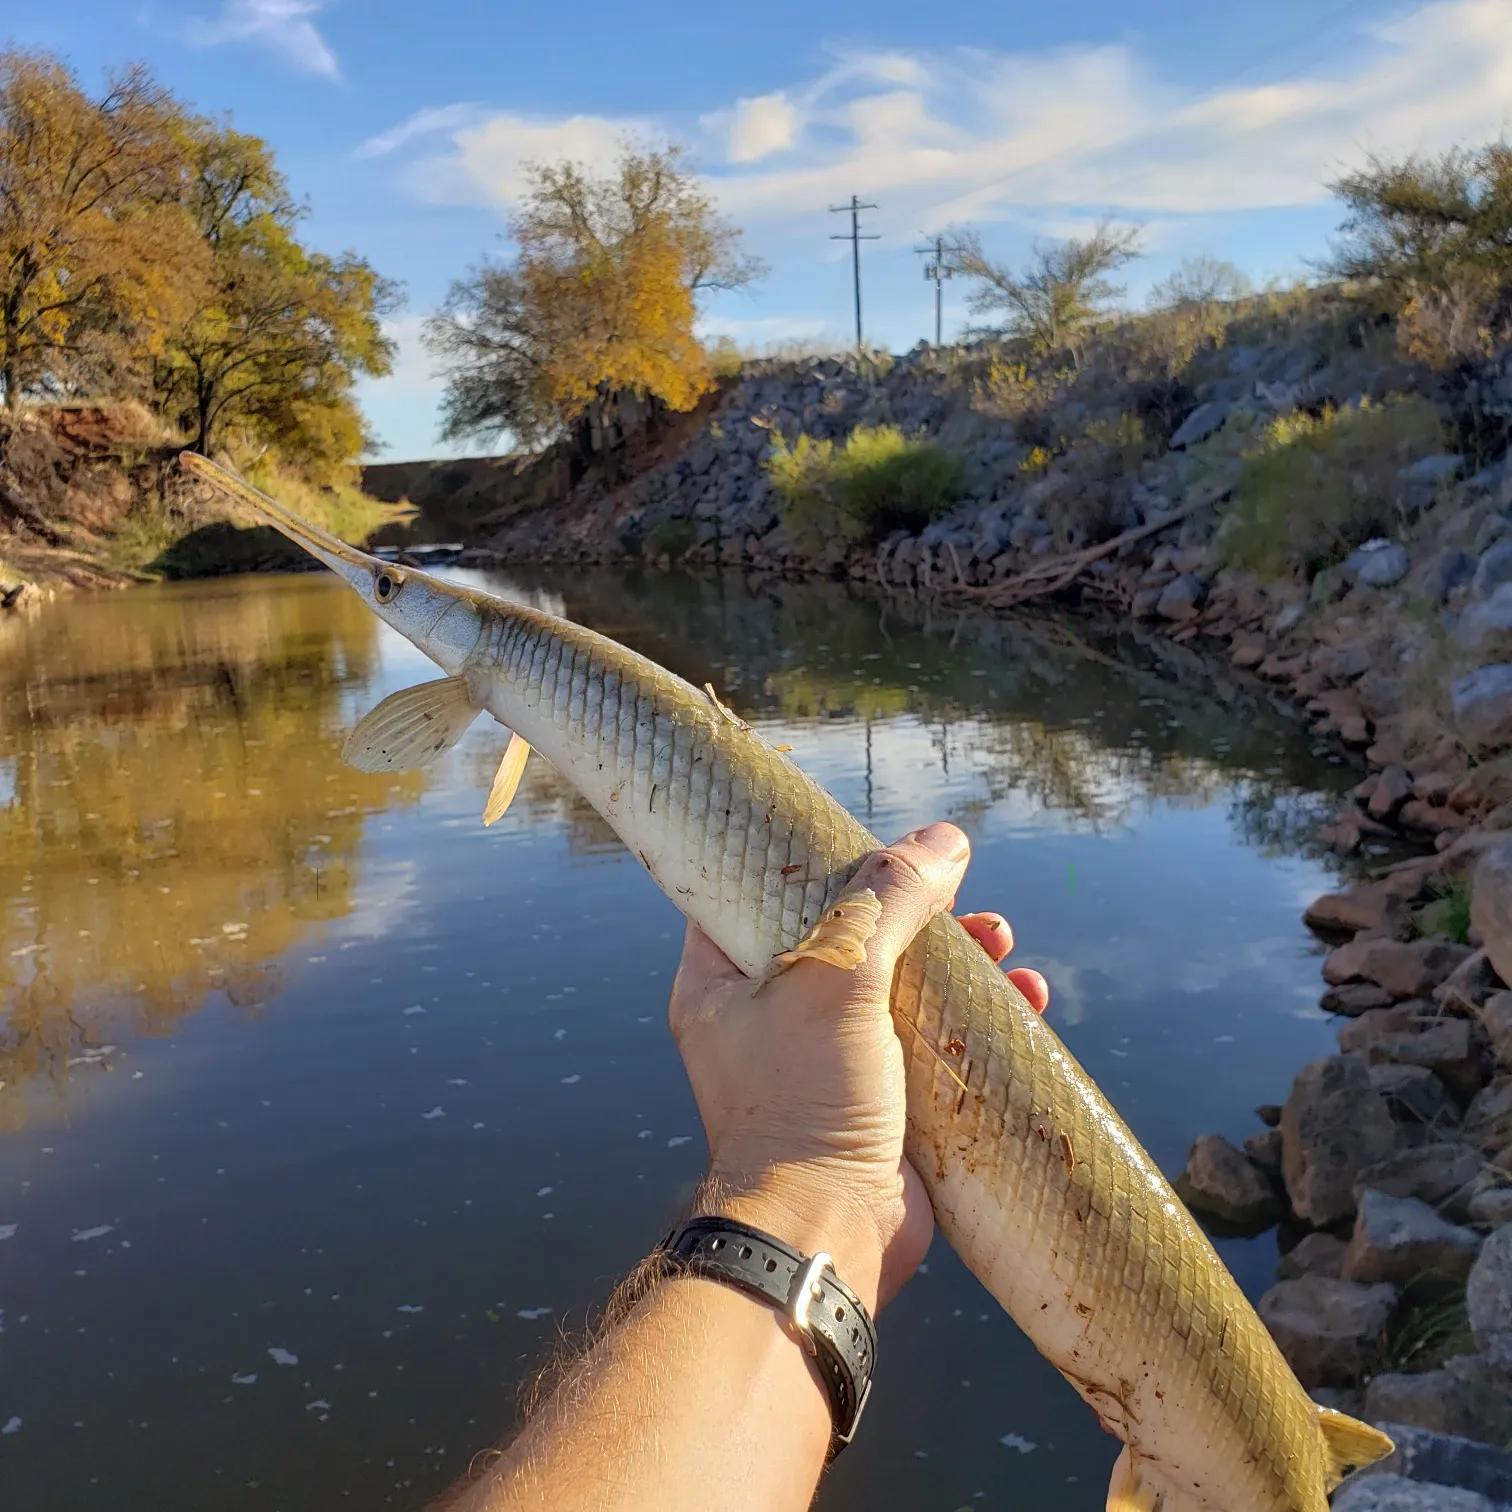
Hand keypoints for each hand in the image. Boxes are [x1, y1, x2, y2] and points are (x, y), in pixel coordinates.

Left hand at [667, 822, 1047, 1314]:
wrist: (825, 1235)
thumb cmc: (804, 1101)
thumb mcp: (838, 979)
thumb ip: (888, 901)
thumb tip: (946, 839)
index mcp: (724, 978)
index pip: (759, 889)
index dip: (817, 859)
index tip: (873, 840)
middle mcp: (769, 1012)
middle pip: (849, 931)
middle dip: (916, 910)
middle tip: (966, 901)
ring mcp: (826, 1057)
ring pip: (898, 982)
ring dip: (957, 959)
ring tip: (1004, 946)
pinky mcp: (879, 1097)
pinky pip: (930, 1037)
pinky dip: (974, 1014)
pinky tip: (1024, 998)